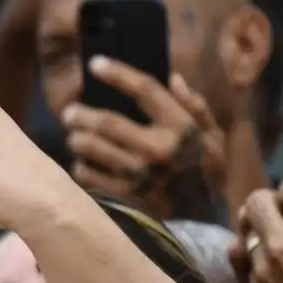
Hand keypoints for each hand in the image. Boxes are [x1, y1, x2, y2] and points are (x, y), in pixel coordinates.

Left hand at [62, 62, 225, 221]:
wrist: (202, 219)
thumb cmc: (205, 171)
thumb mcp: (212, 137)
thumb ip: (195, 107)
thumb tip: (173, 77)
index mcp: (181, 128)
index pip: (145, 90)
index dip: (117, 73)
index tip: (95, 63)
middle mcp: (159, 149)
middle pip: (107, 122)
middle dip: (82, 113)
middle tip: (70, 112)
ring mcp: (140, 175)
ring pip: (92, 148)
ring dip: (76, 139)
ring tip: (74, 136)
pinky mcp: (124, 197)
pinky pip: (88, 176)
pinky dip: (80, 167)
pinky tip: (83, 163)